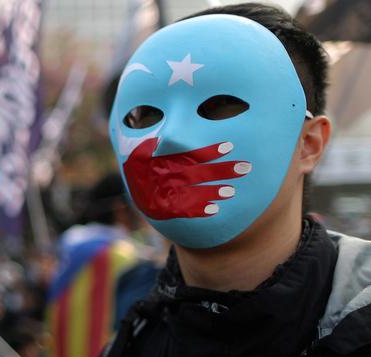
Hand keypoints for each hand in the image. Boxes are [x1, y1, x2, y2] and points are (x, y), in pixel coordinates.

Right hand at [122, 138, 249, 219]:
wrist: (125, 188)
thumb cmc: (139, 164)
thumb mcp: (140, 148)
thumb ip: (156, 141)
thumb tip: (171, 133)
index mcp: (162, 159)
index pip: (191, 154)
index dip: (210, 151)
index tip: (229, 147)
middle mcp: (166, 175)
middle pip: (198, 173)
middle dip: (222, 171)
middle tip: (245, 168)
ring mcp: (165, 193)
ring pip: (193, 192)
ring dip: (212, 191)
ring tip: (232, 191)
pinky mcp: (163, 209)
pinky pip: (183, 210)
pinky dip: (198, 210)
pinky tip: (215, 209)